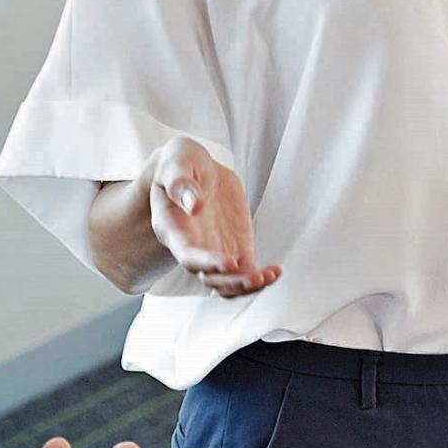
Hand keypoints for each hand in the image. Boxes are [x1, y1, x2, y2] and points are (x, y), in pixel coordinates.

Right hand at [146, 138, 278, 296]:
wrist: (194, 169)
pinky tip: (275, 271)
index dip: (206, 262)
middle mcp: (191, 247)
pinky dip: (259, 278)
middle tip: (256, 276)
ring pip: (227, 284)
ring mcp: (213, 251)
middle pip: (208, 278)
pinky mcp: (235, 248)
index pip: (186, 254)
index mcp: (172, 228)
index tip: (229, 262)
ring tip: (269, 275)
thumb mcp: (177, 161)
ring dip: (247, 286)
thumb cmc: (180, 163)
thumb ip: (180, 182)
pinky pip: (245, 273)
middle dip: (232, 282)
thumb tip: (194, 204)